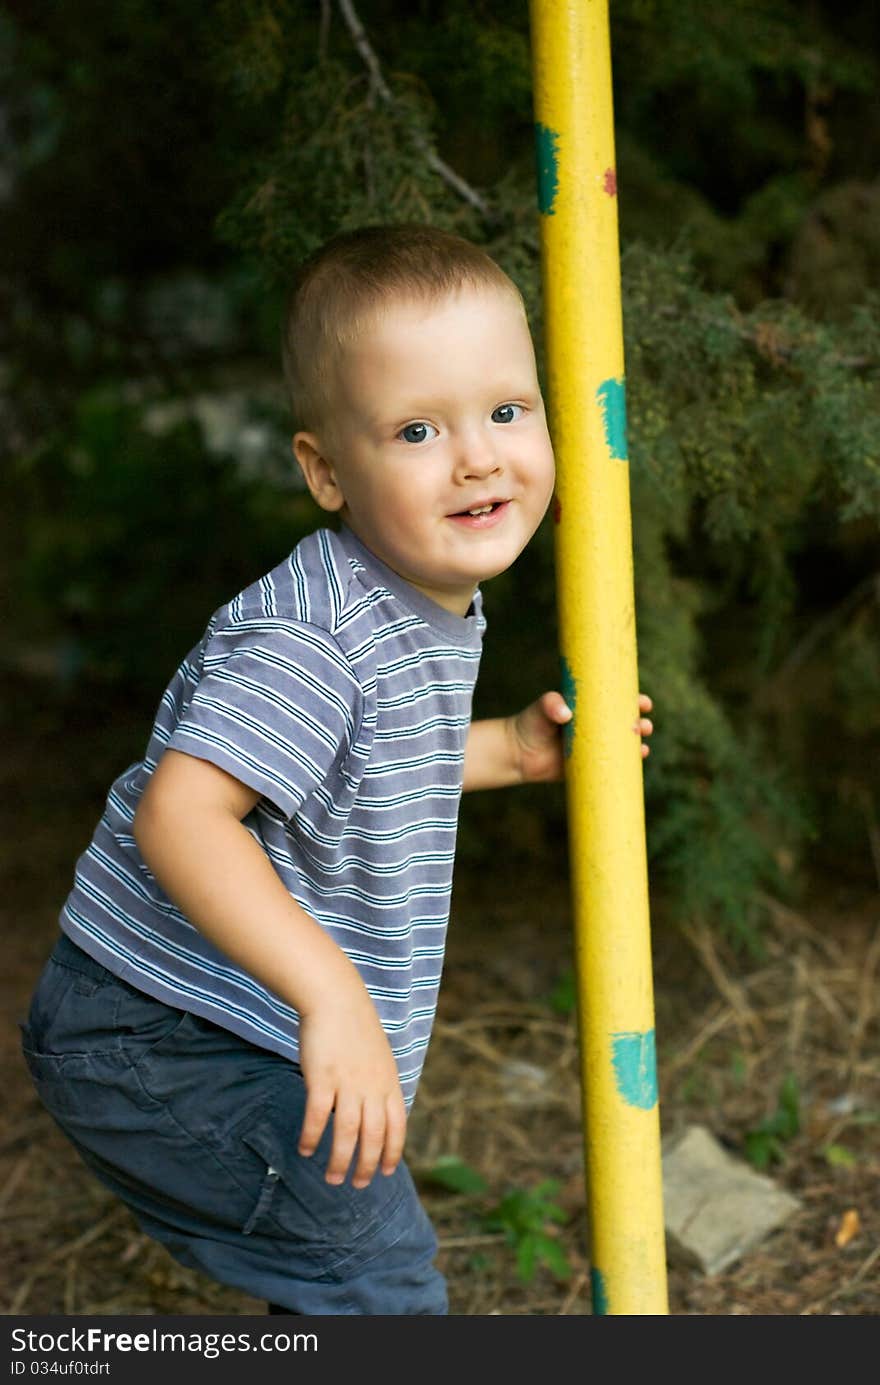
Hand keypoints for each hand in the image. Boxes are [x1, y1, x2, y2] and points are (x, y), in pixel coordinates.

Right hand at [296, 987, 406, 1188]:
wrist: (336, 998)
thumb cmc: (354, 1028)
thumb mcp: (379, 1057)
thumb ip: (381, 1084)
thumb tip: (378, 1110)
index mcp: (389, 1082)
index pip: (397, 1127)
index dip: (393, 1152)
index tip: (385, 1172)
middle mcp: (372, 1087)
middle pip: (373, 1136)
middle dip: (366, 1165)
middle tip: (356, 1184)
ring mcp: (348, 1083)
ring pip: (346, 1133)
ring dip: (339, 1160)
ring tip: (332, 1178)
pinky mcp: (322, 1077)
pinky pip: (317, 1116)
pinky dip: (312, 1136)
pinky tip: (305, 1149)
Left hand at [510, 690, 653, 782]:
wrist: (518, 753)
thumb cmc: (531, 723)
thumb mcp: (541, 708)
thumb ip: (551, 704)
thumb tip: (566, 714)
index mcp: (588, 708)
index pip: (616, 701)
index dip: (633, 700)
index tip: (643, 703)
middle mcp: (595, 726)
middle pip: (625, 722)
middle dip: (640, 723)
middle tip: (641, 726)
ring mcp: (594, 746)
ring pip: (623, 744)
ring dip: (638, 744)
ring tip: (643, 746)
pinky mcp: (590, 765)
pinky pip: (613, 764)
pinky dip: (627, 763)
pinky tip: (637, 762)